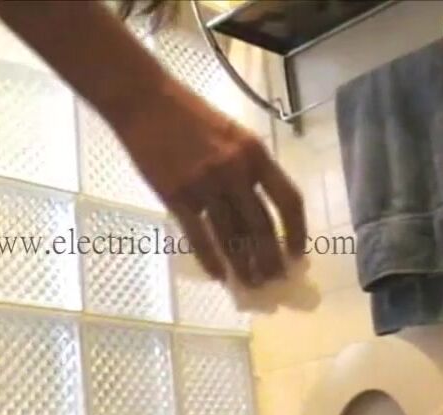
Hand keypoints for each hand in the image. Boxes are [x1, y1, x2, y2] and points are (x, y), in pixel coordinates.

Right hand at [118, 79, 306, 286]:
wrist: (145, 102)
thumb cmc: (191, 114)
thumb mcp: (233, 133)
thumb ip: (249, 167)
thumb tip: (261, 209)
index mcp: (255, 153)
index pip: (288, 200)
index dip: (296, 231)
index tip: (297, 254)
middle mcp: (234, 172)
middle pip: (261, 227)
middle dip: (270, 259)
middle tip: (273, 280)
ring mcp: (204, 186)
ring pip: (230, 237)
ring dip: (242, 265)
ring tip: (250, 285)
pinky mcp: (176, 197)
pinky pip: (198, 236)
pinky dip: (209, 260)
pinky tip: (218, 276)